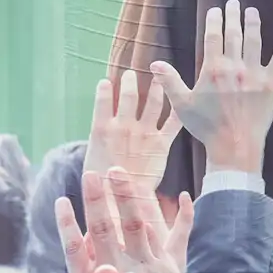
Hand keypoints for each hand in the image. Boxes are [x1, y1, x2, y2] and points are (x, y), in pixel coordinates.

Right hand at [84, 70, 180, 184]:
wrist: (122, 199)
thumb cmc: (103, 184)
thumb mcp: (92, 160)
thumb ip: (98, 141)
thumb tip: (99, 132)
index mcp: (102, 129)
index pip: (103, 100)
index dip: (106, 90)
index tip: (107, 81)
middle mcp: (123, 126)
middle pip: (129, 96)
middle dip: (130, 82)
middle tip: (131, 74)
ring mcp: (143, 133)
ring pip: (152, 103)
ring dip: (156, 88)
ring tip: (158, 78)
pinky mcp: (160, 144)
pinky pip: (171, 123)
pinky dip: (176, 111)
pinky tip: (180, 103)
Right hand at [151, 2, 272, 176]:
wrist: (235, 145)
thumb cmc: (206, 127)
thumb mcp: (182, 105)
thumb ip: (170, 81)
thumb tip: (155, 64)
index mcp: (213, 69)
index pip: (214, 37)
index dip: (215, 21)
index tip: (215, 10)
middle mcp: (235, 67)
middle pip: (234, 35)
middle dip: (234, 16)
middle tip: (234, 3)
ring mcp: (254, 75)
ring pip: (255, 43)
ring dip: (254, 25)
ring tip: (252, 12)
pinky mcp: (270, 85)